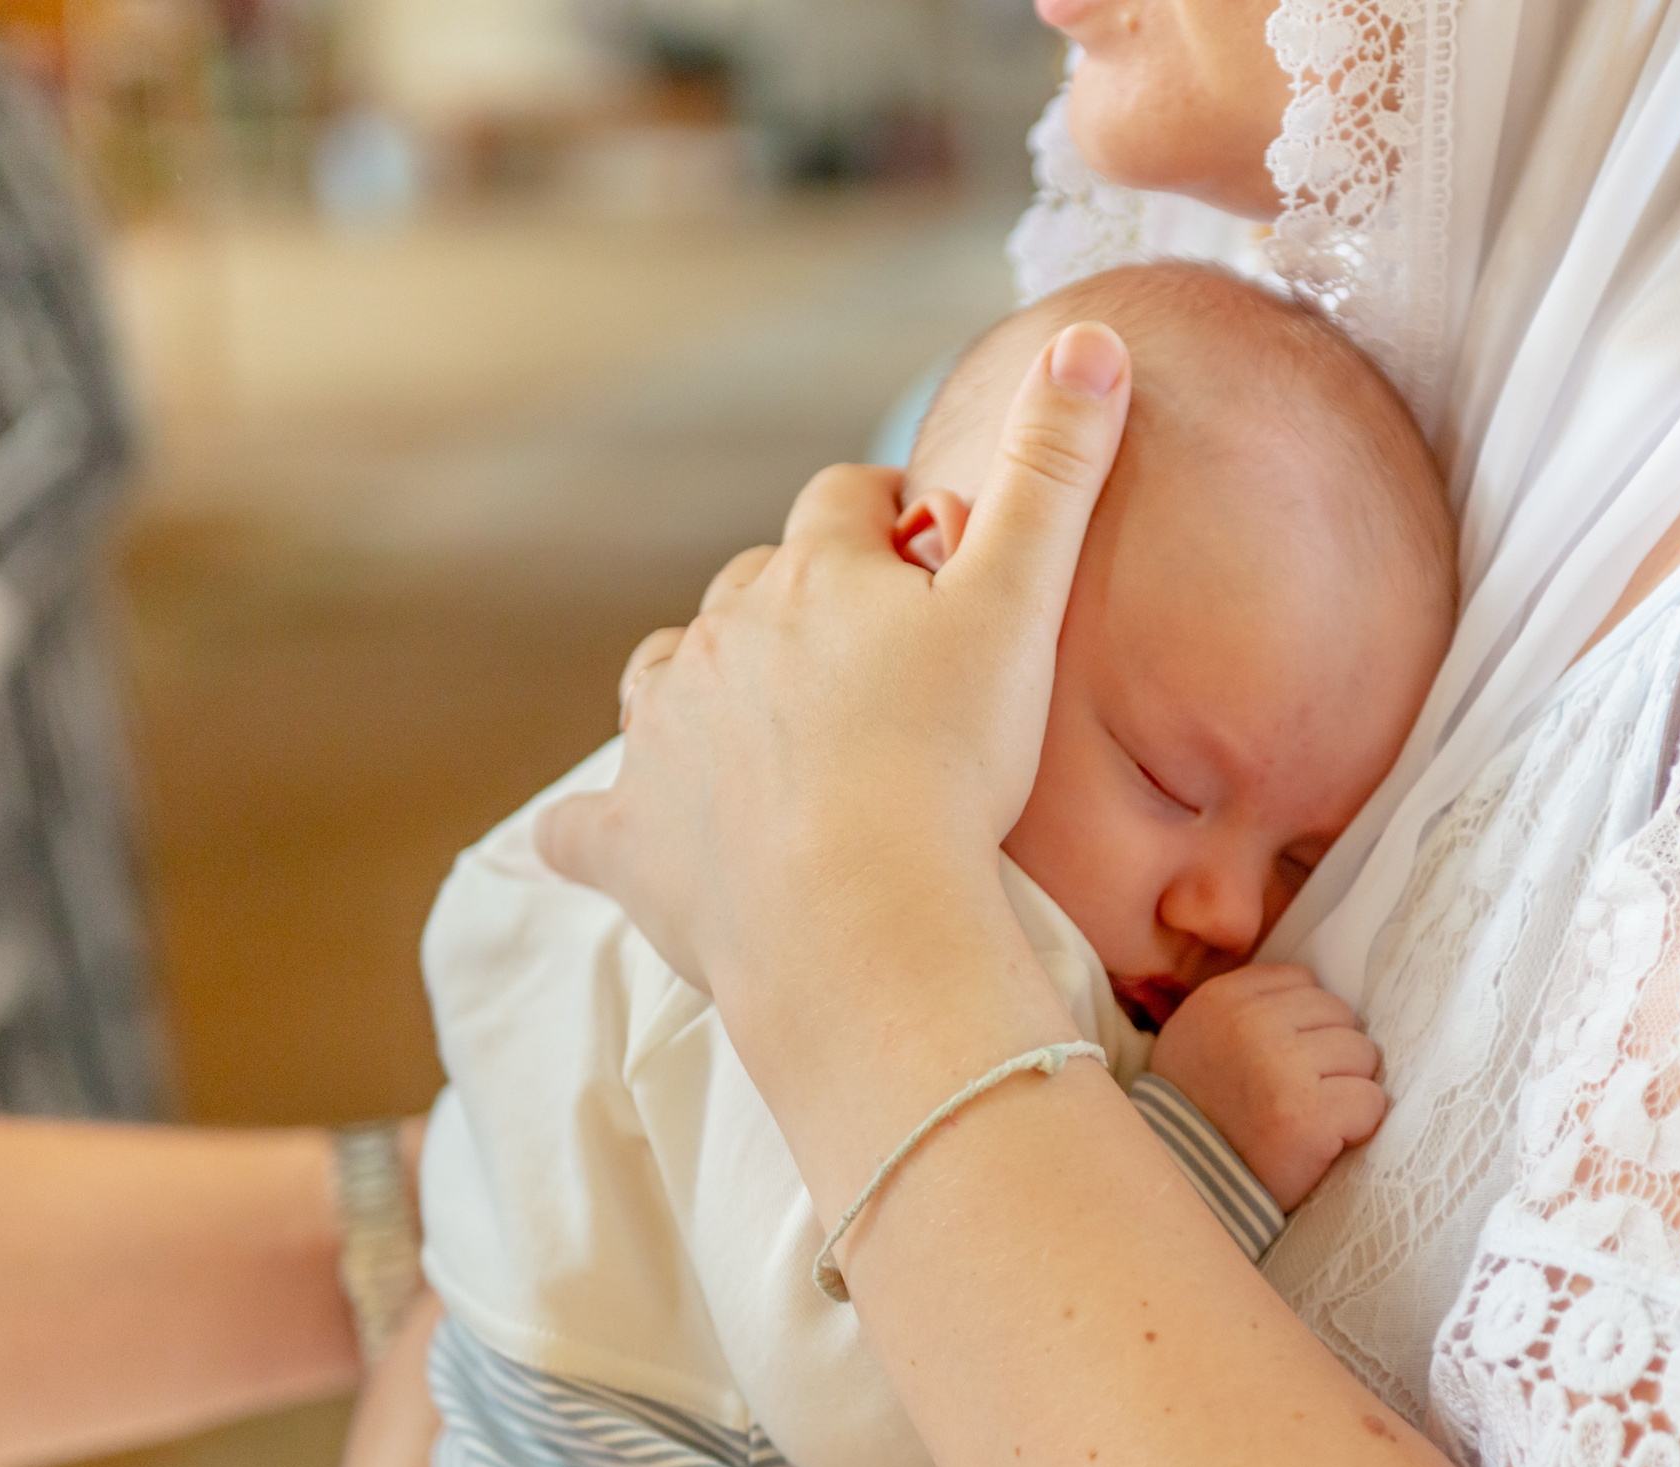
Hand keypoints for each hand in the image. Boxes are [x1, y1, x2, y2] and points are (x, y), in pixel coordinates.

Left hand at [538, 323, 1133, 998]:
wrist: (860, 917)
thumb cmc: (951, 764)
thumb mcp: (1022, 604)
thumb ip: (1055, 471)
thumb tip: (1091, 336)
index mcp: (815, 574)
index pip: (844, 501)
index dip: (889, 516)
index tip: (928, 549)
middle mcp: (721, 634)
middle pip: (757, 584)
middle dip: (808, 603)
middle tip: (879, 662)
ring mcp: (666, 735)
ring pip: (673, 672)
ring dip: (711, 683)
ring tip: (770, 729)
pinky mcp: (634, 836)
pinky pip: (588, 823)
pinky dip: (601, 825)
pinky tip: (608, 836)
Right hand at [1148, 964, 1386, 1208]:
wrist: (1185, 1186)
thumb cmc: (1198, 1113)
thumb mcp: (1199, 1037)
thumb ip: (1248, 1007)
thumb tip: (1317, 995)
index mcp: (1223, 999)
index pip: (1304, 981)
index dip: (1306, 1023)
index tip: (1286, 1058)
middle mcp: (1252, 1024)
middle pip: (1340, 1015)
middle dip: (1331, 1054)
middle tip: (1299, 1093)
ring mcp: (1283, 1067)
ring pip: (1362, 1054)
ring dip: (1346, 1088)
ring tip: (1308, 1115)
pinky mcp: (1311, 1115)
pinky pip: (1371, 1101)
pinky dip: (1357, 1125)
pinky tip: (1322, 1140)